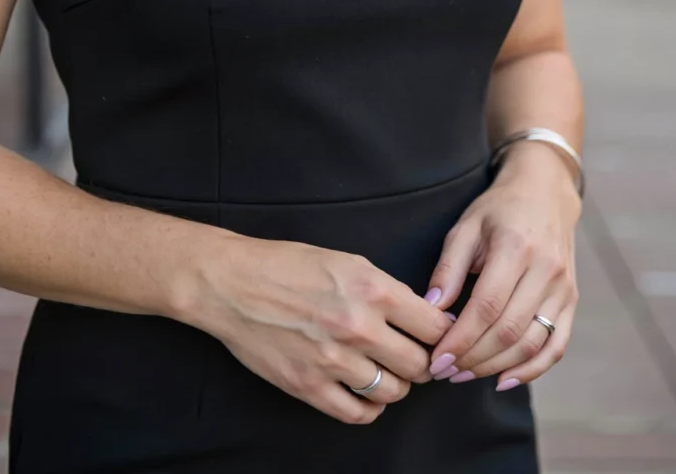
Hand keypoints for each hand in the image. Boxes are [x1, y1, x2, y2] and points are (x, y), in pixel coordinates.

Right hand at [183, 232, 451, 424]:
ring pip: (393, 392)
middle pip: (420, 365)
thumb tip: (423, 315)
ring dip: (394, 384)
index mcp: (371, 288)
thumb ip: (385, 289)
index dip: (442, 334)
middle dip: (422, 363)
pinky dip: (368, 408)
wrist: (233, 284)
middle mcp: (358, 326)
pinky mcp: (310, 386)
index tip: (437, 338)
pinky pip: (358, 414)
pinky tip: (362, 392)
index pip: (434, 326)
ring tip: (382, 371)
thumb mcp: (345, 260)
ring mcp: (334, 360)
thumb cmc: (287, 265)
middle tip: (411, 357)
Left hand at [423, 144, 580, 390]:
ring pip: (531, 343)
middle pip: (508, 331)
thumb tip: (431, 309)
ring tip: (465, 374)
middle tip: (444, 371)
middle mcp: (545, 270)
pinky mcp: (571, 300)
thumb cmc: (498, 209)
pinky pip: (556, 345)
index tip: (436, 358)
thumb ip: (449, 268)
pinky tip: (504, 379)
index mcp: (515, 248)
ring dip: (496, 367)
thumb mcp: (465, 227)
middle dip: (473, 358)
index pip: (486, 307)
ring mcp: (563, 288)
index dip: (460, 339)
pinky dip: (532, 369)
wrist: (545, 193)